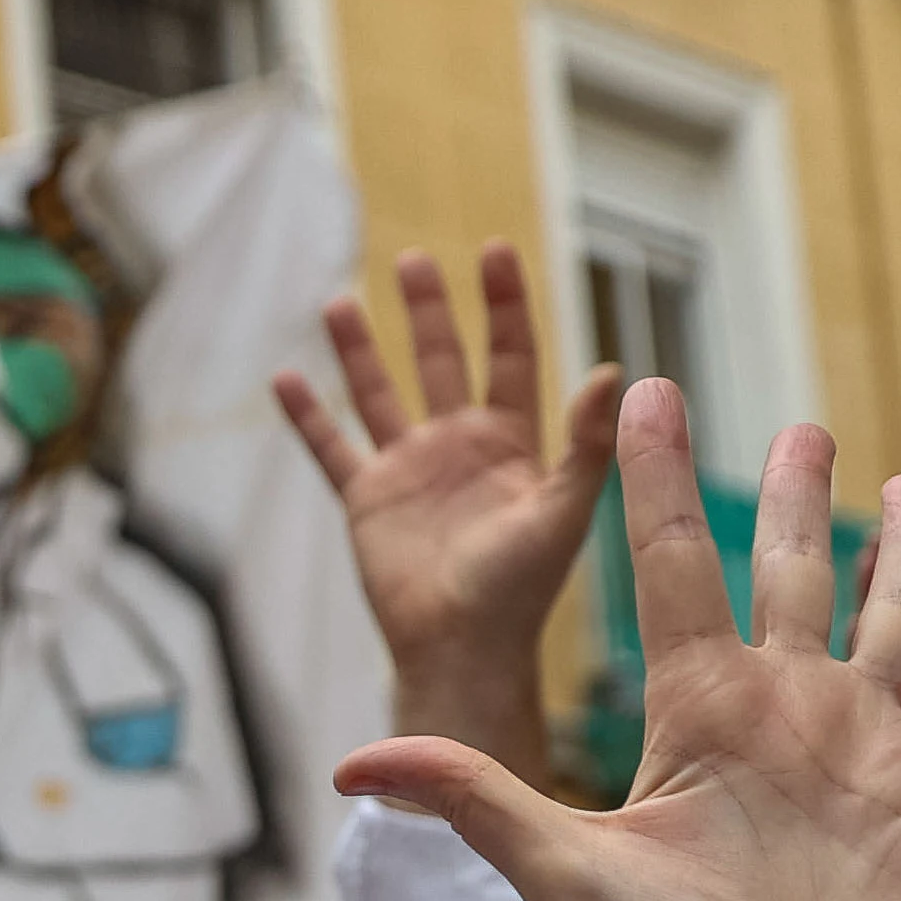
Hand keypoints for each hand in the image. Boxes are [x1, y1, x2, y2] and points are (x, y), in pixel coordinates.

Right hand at [273, 242, 622, 757]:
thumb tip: (615, 369)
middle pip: (441, 360)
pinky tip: (285, 380)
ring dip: (359, 350)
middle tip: (414, 261)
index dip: (504, 304)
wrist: (461, 649)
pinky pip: (331, 448)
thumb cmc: (520, 590)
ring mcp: (410, 471)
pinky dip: (307, 416)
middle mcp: (459, 446)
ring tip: (340, 303)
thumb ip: (586, 443)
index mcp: (512, 442)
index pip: (509, 355)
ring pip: (379, 393)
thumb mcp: (563, 510)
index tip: (496, 251)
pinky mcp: (367, 501)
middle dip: (429, 311)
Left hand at [333, 385, 900, 900]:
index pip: (671, 567)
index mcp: (694, 716)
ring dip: (900, 556)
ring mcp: (863, 752)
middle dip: (796, 499)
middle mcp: (780, 717)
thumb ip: (473, 802)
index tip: (644, 392)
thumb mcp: (561, 875)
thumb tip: (348, 767)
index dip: (658, 481)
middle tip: (804, 425)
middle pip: (790, 575)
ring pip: (891, 620)